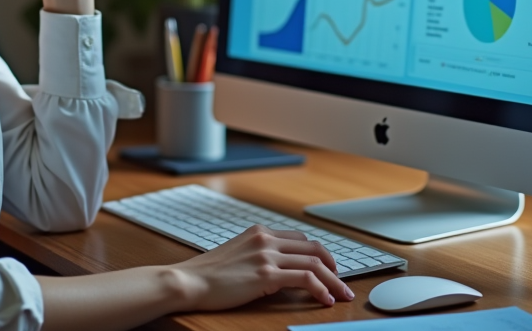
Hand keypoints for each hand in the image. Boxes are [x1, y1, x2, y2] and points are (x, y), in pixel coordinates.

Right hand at [170, 225, 352, 310]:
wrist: (189, 281)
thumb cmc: (209, 274)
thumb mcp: (238, 254)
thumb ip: (259, 255)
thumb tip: (280, 270)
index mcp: (260, 231)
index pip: (301, 239)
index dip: (321, 254)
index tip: (330, 268)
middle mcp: (266, 239)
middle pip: (314, 248)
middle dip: (334, 266)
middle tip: (342, 282)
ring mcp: (266, 255)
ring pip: (315, 263)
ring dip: (334, 281)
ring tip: (342, 294)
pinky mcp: (266, 274)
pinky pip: (305, 278)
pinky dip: (321, 289)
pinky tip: (325, 299)